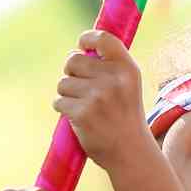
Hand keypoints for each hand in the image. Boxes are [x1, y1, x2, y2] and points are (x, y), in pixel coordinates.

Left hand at [53, 30, 153, 169]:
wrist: (131, 152)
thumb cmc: (125, 116)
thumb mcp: (128, 86)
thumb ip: (109, 66)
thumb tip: (78, 50)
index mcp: (127, 69)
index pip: (103, 38)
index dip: (87, 38)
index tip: (81, 45)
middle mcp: (113, 79)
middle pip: (73, 60)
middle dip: (71, 72)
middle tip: (82, 87)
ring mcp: (97, 97)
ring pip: (63, 82)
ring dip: (67, 93)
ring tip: (85, 106)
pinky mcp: (82, 113)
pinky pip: (59, 101)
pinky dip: (64, 108)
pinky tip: (79, 118)